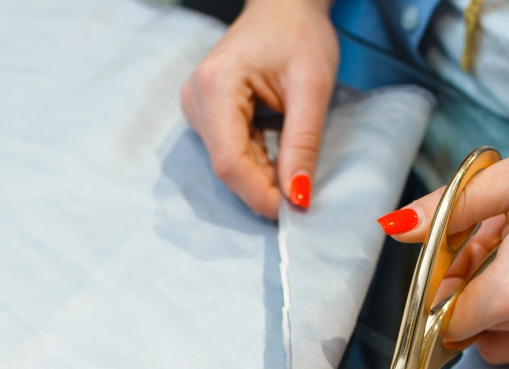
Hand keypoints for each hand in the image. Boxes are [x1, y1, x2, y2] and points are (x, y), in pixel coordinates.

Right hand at [181, 0, 337, 218]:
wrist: (284, 7)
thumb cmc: (299, 35)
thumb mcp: (312, 88)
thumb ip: (303, 144)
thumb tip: (297, 198)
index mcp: (216, 85)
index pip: (230, 162)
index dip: (260, 194)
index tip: (295, 208)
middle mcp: (196, 99)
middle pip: (227, 167)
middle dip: (263, 188)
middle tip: (301, 192)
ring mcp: (197, 108)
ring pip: (228, 166)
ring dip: (261, 178)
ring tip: (292, 164)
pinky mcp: (205, 115)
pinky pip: (229, 155)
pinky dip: (257, 165)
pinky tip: (277, 155)